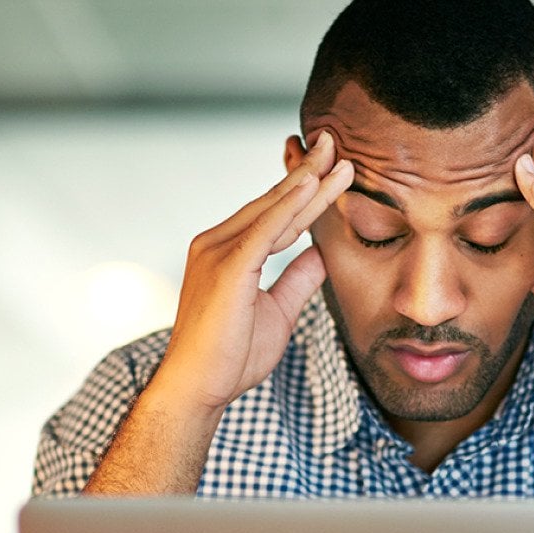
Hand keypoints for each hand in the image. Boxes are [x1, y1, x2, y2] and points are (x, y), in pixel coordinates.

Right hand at [150, 131, 353, 416]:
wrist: (199, 388)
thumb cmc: (231, 356)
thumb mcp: (279, 312)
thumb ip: (297, 280)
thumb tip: (321, 254)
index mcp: (229, 252)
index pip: (277, 214)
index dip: (306, 191)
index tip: (333, 168)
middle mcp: (217, 243)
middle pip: (274, 202)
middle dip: (308, 173)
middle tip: (335, 143)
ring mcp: (217, 251)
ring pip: (272, 210)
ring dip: (307, 182)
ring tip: (335, 156)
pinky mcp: (226, 267)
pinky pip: (264, 230)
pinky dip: (288, 207)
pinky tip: (310, 185)